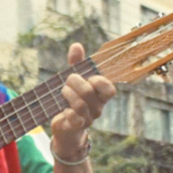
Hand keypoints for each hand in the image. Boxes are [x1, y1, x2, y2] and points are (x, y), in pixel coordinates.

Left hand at [51, 43, 116, 158]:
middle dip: (74, 82)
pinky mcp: (77, 127)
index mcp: (100, 96)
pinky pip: (74, 117)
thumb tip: (76, 45)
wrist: (65, 127)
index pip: (109, 89)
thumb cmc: (72, 99)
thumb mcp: (74, 80)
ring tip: (63, 92)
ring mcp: (88, 119)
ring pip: (80, 104)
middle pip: (89, 92)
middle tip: (67, 82)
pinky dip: (66, 110)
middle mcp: (97, 108)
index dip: (99, 81)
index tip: (88, 77)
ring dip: (67, 94)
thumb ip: (77, 64)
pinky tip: (63, 108)